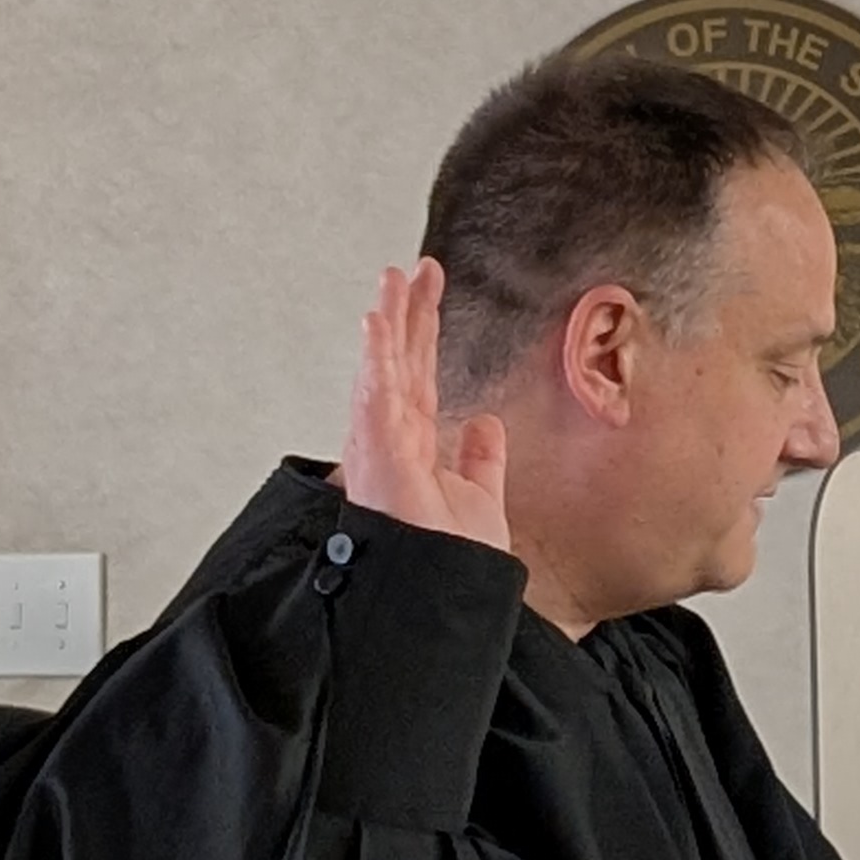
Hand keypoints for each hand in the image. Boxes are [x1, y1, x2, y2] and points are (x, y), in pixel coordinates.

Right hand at [338, 260, 512, 552]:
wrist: (447, 592)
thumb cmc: (451, 559)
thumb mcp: (478, 497)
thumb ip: (479, 459)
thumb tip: (484, 423)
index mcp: (415, 445)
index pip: (418, 373)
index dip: (423, 329)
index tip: (429, 288)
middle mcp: (393, 441)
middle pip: (401, 363)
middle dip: (407, 312)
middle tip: (413, 267)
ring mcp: (381, 446)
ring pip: (383, 370)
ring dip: (387, 322)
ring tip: (392, 278)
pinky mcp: (378, 455)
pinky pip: (376, 395)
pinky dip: (376, 356)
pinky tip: (378, 319)